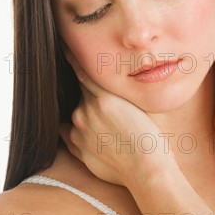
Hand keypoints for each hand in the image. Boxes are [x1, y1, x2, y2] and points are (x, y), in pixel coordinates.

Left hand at [59, 47, 171, 187]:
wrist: (147, 168)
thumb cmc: (151, 138)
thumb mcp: (138, 107)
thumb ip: (117, 97)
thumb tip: (107, 93)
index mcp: (102, 96)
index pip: (82, 71)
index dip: (72, 57)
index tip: (63, 45)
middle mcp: (85, 110)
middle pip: (83, 97)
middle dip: (93, 100)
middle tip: (112, 112)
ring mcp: (79, 131)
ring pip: (78, 116)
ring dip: (88, 119)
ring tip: (110, 132)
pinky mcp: (78, 149)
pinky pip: (69, 135)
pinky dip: (77, 133)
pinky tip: (94, 139)